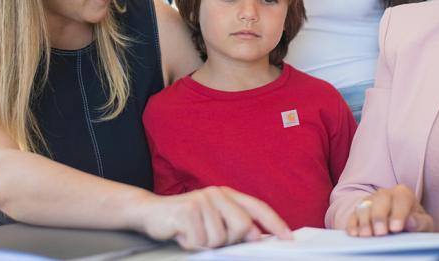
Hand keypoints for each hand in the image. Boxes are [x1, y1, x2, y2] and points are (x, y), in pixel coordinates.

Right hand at [140, 186, 291, 249]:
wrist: (151, 212)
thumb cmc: (185, 219)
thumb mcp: (212, 219)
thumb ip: (234, 224)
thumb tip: (256, 236)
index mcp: (227, 194)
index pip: (257, 208)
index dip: (275, 223)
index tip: (288, 237)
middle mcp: (217, 194)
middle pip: (242, 226)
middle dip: (229, 240)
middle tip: (210, 237)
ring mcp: (202, 200)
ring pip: (219, 239)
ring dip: (205, 244)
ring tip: (193, 234)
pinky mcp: (187, 211)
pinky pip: (200, 242)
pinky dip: (191, 245)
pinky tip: (182, 234)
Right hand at [346, 185, 433, 236]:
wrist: (402, 224)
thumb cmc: (414, 223)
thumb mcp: (423, 224)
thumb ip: (420, 222)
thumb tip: (410, 221)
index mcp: (403, 193)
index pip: (400, 199)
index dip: (398, 213)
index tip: (396, 228)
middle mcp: (385, 194)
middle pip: (380, 200)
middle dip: (379, 217)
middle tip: (380, 233)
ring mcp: (370, 201)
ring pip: (364, 207)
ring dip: (364, 221)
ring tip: (366, 235)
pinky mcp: (359, 211)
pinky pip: (353, 215)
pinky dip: (352, 224)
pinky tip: (354, 233)